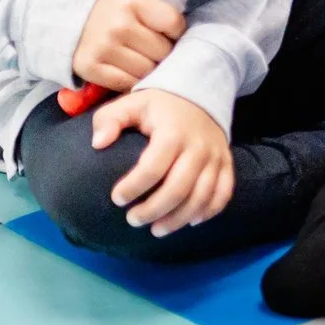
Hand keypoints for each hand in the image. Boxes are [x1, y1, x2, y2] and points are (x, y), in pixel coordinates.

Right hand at [72, 0, 185, 92]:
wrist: (60, 24)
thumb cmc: (100, 6)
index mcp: (130, 3)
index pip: (173, 23)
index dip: (176, 30)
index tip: (168, 31)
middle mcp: (118, 26)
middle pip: (163, 51)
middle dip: (163, 51)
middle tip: (154, 47)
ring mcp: (104, 49)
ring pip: (148, 69)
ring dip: (150, 68)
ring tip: (142, 58)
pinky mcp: (92, 69)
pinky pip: (128, 82)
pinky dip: (132, 80)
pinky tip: (128, 69)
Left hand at [94, 88, 234, 235]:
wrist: (201, 94)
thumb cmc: (159, 106)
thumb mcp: (132, 103)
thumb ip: (110, 119)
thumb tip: (98, 144)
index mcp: (172, 132)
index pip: (153, 166)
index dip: (134, 187)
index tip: (117, 199)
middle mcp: (198, 146)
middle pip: (179, 188)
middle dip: (154, 210)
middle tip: (133, 220)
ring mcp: (215, 157)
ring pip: (201, 197)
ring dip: (179, 219)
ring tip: (156, 230)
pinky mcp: (226, 164)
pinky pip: (223, 194)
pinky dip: (208, 212)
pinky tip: (190, 222)